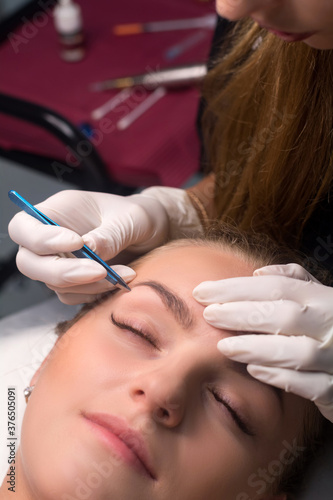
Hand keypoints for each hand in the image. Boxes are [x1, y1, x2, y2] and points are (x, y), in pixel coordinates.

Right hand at [8, 187, 199, 303]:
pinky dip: (95, 293)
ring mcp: (62, 262)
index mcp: (58, 212)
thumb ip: (110, 234)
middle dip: (61, 271)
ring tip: (124, 274)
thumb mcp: (131, 218)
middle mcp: (53, 238)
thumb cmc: (139, 216)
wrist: (155, 235)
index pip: (23, 227)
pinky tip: (120, 282)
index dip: (40, 239)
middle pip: (29, 263)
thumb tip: (88, 250)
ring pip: (52, 284)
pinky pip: (72, 296)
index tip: (76, 243)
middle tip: (99, 270)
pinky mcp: (76, 282)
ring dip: (87, 285)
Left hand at [193, 264, 332, 421]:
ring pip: (297, 352)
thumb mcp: (321, 296)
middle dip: (240, 314)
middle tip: (209, 315)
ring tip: (225, 346)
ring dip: (257, 348)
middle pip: (283, 315)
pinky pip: (311, 386)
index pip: (276, 287)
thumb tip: (259, 273)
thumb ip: (295, 281)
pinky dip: (281, 377)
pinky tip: (254, 371)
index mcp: (324, 298)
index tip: (204, 291)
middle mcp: (331, 324)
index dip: (237, 288)